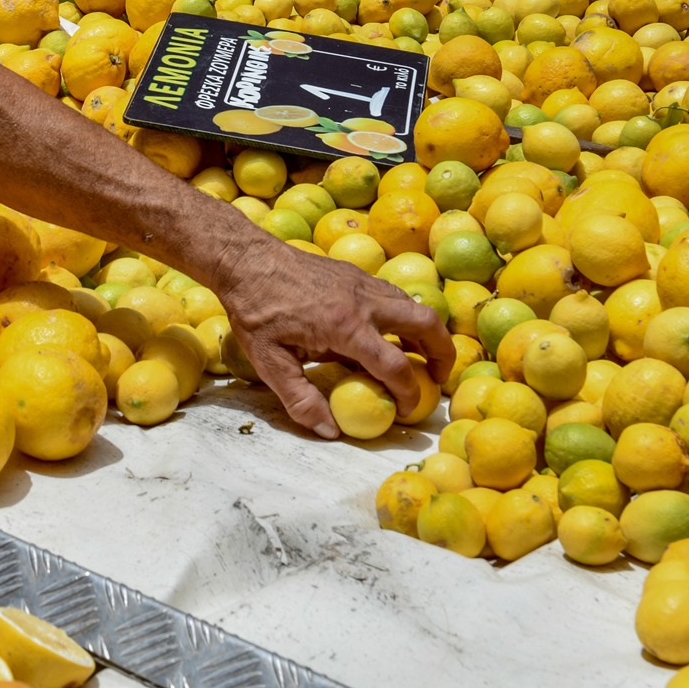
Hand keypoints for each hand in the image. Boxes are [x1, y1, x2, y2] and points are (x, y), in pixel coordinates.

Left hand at [214, 241, 455, 439]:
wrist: (246, 259)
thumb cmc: (255, 310)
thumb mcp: (269, 363)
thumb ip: (301, 399)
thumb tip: (330, 430)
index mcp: (346, 328)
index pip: (396, 366)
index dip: (407, 394)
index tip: (405, 410)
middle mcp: (364, 302)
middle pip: (426, 324)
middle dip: (443, 354)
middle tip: (437, 377)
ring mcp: (361, 283)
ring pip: (412, 304)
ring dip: (423, 331)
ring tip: (415, 356)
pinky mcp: (354, 273)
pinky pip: (391, 294)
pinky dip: (401, 314)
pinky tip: (382, 330)